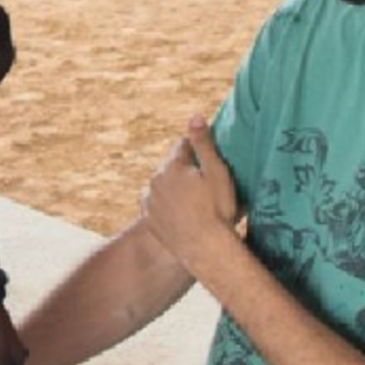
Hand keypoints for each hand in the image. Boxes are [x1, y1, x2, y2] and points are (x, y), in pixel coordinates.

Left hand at [140, 115, 241, 276]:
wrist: (205, 249)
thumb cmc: (217, 210)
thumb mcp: (216, 173)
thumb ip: (203, 143)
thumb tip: (194, 116)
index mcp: (173, 164)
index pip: (183, 146)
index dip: (198, 151)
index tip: (208, 163)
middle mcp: (155, 178)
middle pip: (172, 165)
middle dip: (185, 170)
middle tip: (204, 186)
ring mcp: (149, 198)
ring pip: (163, 184)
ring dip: (174, 187)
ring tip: (194, 202)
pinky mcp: (148, 216)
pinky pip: (156, 203)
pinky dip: (166, 204)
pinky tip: (182, 212)